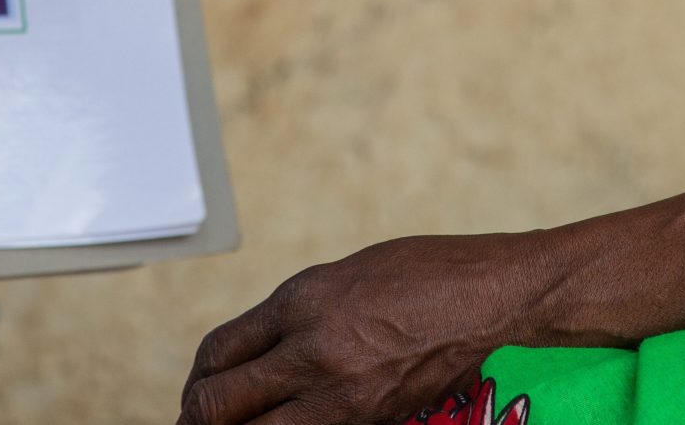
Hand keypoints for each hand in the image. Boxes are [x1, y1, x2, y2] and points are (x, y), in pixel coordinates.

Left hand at [179, 234, 554, 424]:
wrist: (487, 297)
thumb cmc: (420, 275)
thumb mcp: (339, 278)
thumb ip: (290, 317)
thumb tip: (247, 357)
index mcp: (300, 301)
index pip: (217, 353)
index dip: (196, 378)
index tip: (198, 387)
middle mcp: (313, 350)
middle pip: (219, 405)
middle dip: (199, 417)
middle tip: (198, 420)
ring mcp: (342, 394)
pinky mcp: (371, 421)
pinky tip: (285, 424)